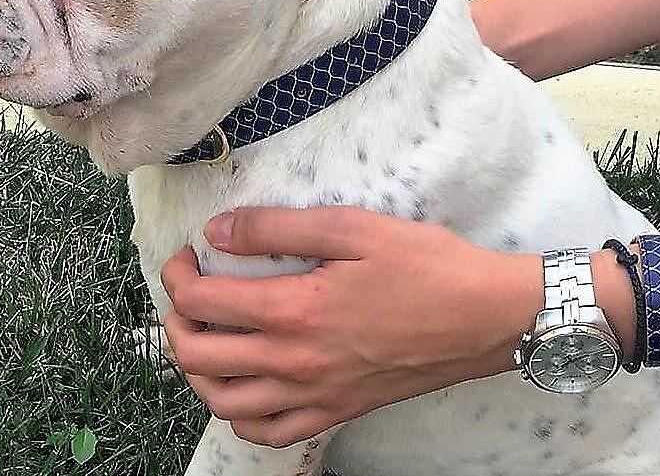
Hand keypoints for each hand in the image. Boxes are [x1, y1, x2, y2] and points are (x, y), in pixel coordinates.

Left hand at [161, 207, 541, 447]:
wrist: (484, 317)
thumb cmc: (423, 265)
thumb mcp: (351, 227)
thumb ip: (276, 227)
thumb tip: (218, 230)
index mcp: (294, 311)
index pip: (203, 302)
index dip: (178, 275)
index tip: (187, 254)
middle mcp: (294, 363)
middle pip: (201, 355)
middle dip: (176, 320)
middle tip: (186, 290)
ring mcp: (315, 395)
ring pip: (224, 402)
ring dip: (196, 369)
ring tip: (202, 336)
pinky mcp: (337, 411)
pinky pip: (269, 432)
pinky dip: (239, 413)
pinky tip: (243, 386)